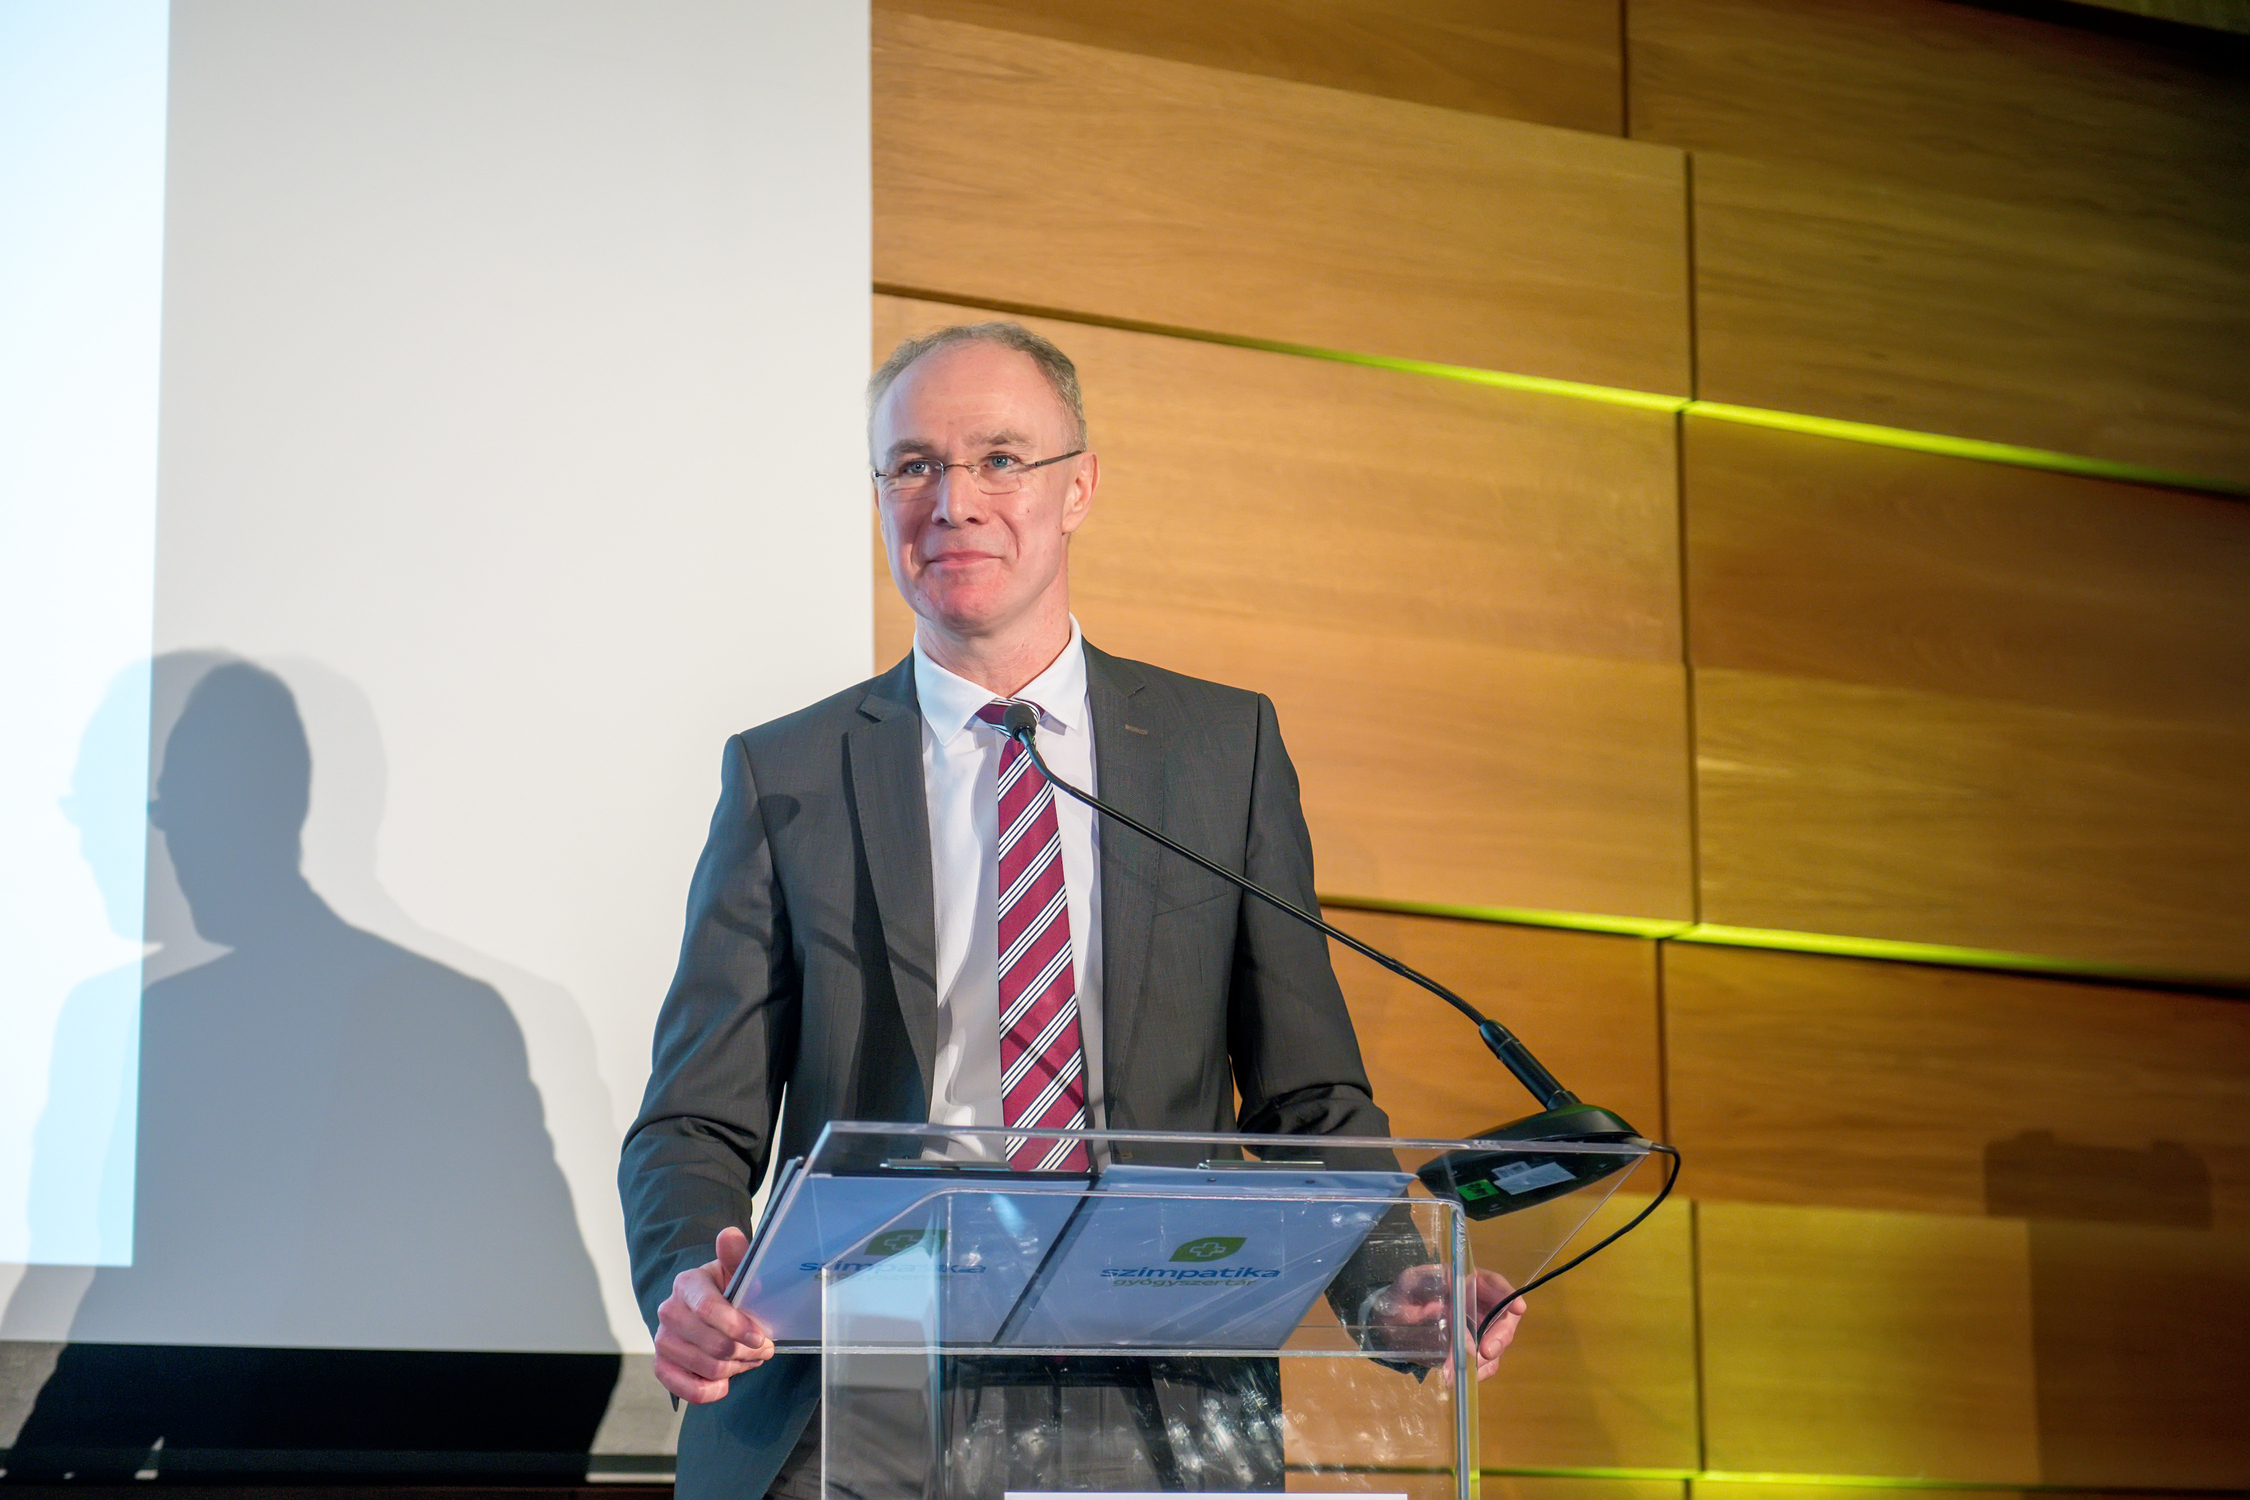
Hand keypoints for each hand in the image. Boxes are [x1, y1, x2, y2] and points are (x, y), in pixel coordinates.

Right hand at [653, 1226, 774, 1403]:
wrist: (712, 1311)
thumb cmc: (728, 1290)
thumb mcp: (737, 1271)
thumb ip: (737, 1255)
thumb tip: (729, 1236)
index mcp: (687, 1283)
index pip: (707, 1308)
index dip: (736, 1326)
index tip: (760, 1336)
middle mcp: (669, 1311)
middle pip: (708, 1342)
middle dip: (743, 1350)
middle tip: (764, 1348)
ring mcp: (663, 1340)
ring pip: (704, 1366)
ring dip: (734, 1367)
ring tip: (748, 1358)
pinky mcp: (662, 1365)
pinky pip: (683, 1388)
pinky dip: (708, 1391)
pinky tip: (724, 1383)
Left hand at [1366, 1263, 1525, 1382]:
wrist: (1389, 1318)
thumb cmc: (1403, 1293)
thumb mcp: (1411, 1281)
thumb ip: (1429, 1287)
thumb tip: (1448, 1309)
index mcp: (1468, 1281)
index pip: (1495, 1284)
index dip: (1508, 1295)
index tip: (1517, 1308)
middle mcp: (1479, 1305)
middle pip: (1504, 1319)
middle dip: (1500, 1336)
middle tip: (1486, 1351)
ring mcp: (1478, 1329)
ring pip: (1496, 1345)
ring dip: (1485, 1359)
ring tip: (1463, 1369)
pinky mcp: (1471, 1350)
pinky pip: (1483, 1363)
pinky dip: (1476, 1372)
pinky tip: (1460, 1377)